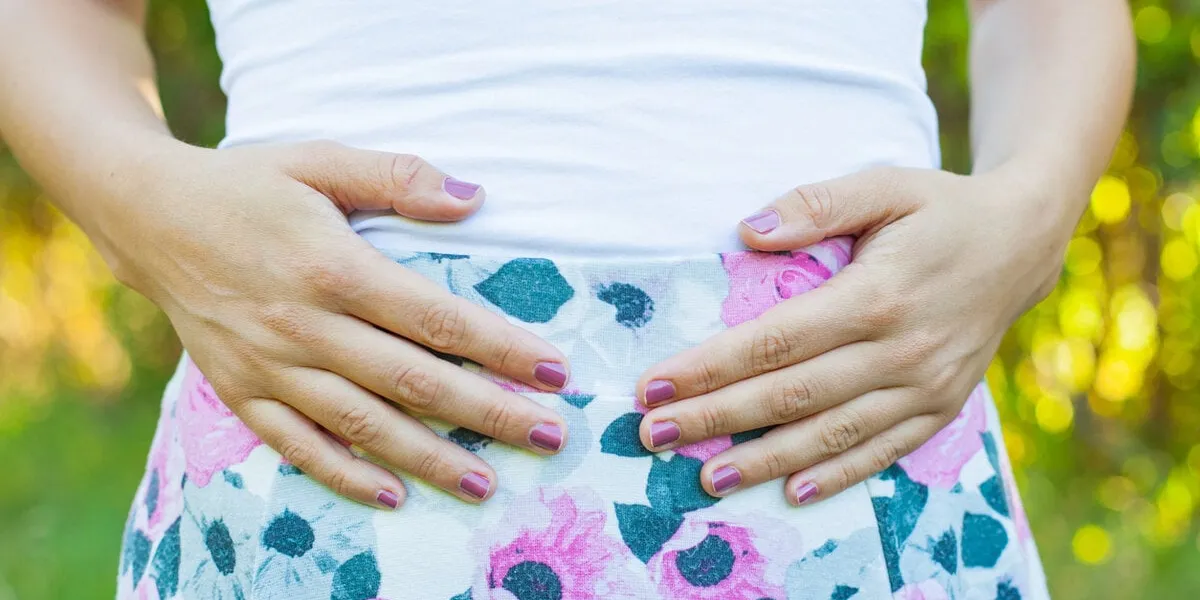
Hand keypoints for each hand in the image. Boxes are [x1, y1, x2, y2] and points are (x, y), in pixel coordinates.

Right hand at [109, 141, 569, 508]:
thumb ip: (397, 177)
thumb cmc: (248, 185)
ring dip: (429, 458)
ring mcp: (271, 366)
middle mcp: (306, 326)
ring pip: (363, 424)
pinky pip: (297, 445)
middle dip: (489, 413)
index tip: (555, 371)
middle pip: (414, 381)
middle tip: (549, 436)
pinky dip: (343, 475)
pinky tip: (391, 495)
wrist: (148, 215)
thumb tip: (474, 198)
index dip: (502, 349)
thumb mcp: (319, 161)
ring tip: (485, 483)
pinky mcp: (241, 391)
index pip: (438, 319)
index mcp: (335, 268)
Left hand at [634, 166, 1068, 503]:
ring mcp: (925, 387)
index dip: (711, 367)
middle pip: (790, 395)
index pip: (774, 341)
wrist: (1023, 242)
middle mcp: (900, 351)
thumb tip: (750, 231)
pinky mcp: (941, 408)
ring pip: (830, 433)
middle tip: (653, 436)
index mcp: (876, 295)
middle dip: (716, 419)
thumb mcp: (885, 185)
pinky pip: (883, 451)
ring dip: (764, 459)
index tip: (655, 386)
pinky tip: (791, 491)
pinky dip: (836, 475)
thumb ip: (817, 204)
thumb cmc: (940, 209)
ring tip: (706, 476)